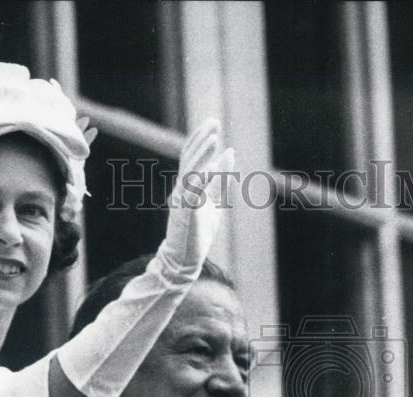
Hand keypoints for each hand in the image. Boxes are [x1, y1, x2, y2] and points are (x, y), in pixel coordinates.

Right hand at [159, 118, 235, 272]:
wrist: (185, 258)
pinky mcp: (187, 210)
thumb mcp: (215, 201)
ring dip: (202, 153)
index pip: (192, 155)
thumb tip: (230, 152)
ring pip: (190, 169)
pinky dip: (204, 177)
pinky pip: (194, 190)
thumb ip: (221, 178)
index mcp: (188, 185)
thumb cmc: (199, 232)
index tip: (213, 123)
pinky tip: (214, 166)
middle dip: (202, 138)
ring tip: (213, 138)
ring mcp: (182, 198)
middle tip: (214, 121)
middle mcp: (182, 188)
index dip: (201, 138)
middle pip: (189, 157)